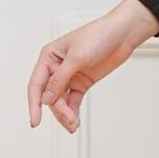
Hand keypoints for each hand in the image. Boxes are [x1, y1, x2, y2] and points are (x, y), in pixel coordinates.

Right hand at [27, 0, 158, 133]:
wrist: (124, 33)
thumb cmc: (100, 35)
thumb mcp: (78, 57)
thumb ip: (60, 79)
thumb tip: (45, 99)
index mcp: (49, 56)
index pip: (36, 84)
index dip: (34, 104)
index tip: (35, 121)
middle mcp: (56, 67)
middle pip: (49, 95)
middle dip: (58, 109)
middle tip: (69, 119)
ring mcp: (70, 75)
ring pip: (61, 100)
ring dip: (65, 114)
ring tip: (74, 125)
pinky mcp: (82, 82)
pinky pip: (72, 100)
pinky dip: (73, 111)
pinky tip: (75, 121)